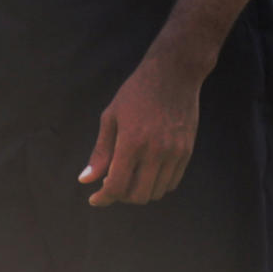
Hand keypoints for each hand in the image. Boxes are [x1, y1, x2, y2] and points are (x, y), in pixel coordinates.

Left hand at [78, 51, 200, 205]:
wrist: (174, 73)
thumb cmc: (137, 92)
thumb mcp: (111, 116)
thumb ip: (100, 152)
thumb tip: (86, 180)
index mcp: (132, 141)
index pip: (116, 186)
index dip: (103, 197)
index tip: (95, 198)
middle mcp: (155, 151)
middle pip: (137, 195)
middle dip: (121, 196)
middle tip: (112, 184)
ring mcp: (174, 153)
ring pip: (156, 192)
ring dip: (139, 191)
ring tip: (130, 176)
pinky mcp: (186, 151)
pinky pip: (171, 182)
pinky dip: (157, 184)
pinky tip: (147, 171)